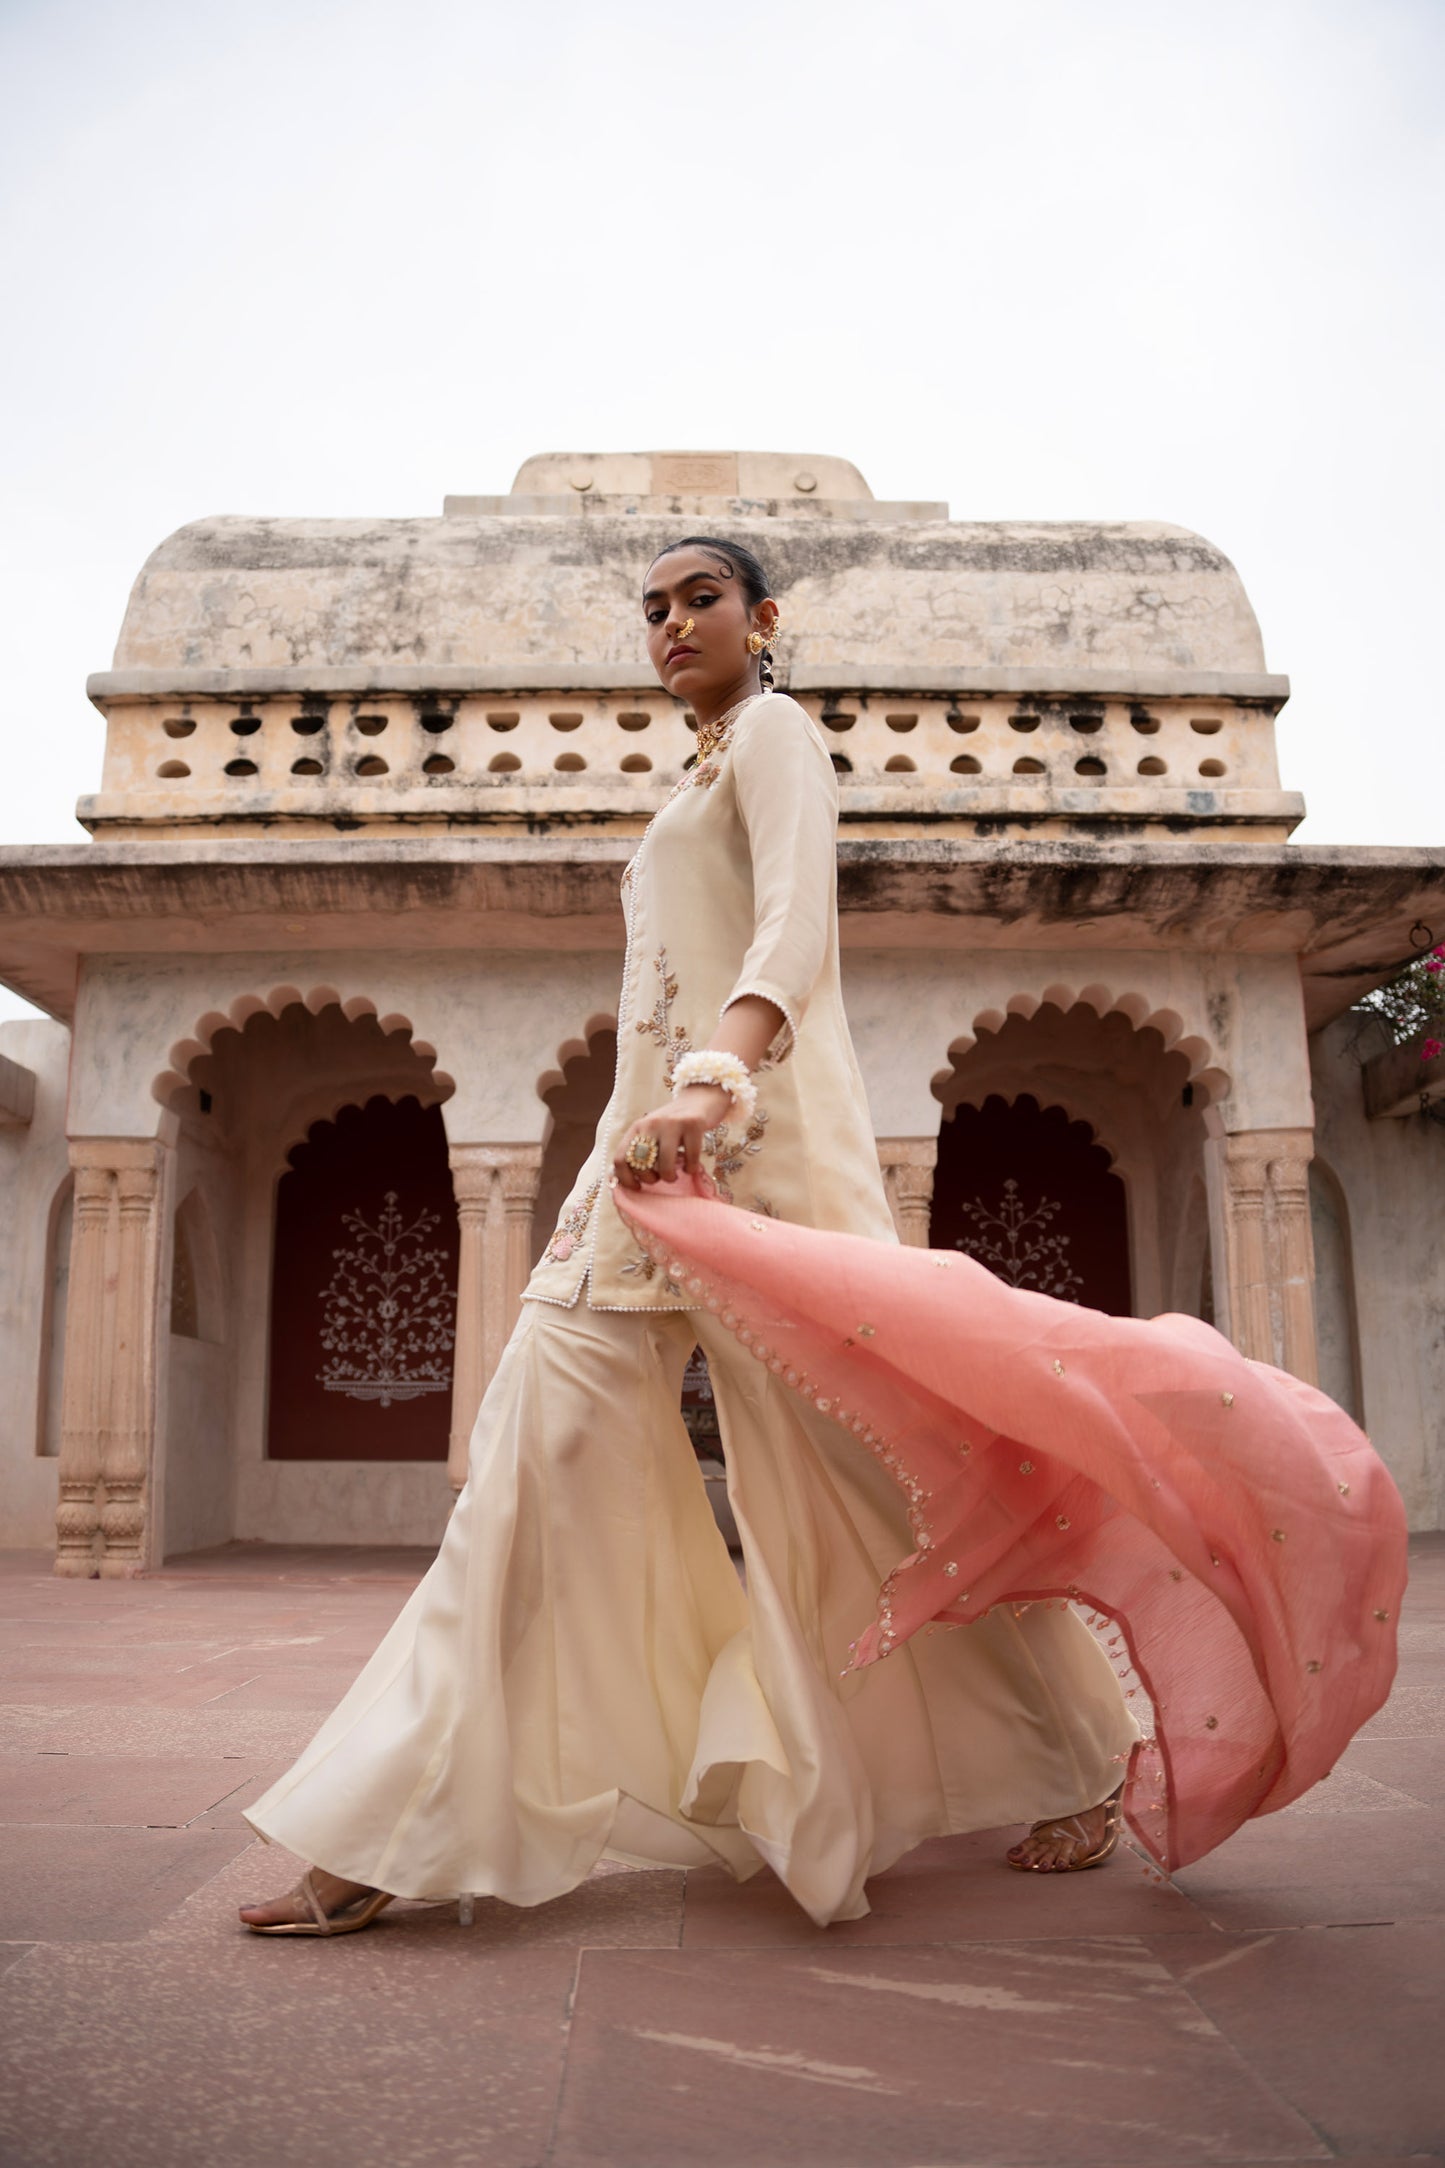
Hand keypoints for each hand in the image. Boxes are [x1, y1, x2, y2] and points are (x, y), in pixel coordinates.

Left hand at [614, 1084, 732, 1188]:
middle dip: (650, 1179)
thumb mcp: (652, 1132)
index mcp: (637, 1128)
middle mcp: (651, 1124)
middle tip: (660, 1177)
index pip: (620, 1159)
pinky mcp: (693, 1124)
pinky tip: (691, 1167)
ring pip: (664, 1164)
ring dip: (670, 1177)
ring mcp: (672, 1123)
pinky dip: (690, 1169)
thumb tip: (626, 1181)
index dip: (626, 1179)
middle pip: (640, 1164)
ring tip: (675, 1175)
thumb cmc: (674, 1124)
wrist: (700, 1098)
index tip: (638, 1187)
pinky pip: (690, 1158)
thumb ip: (640, 1150)